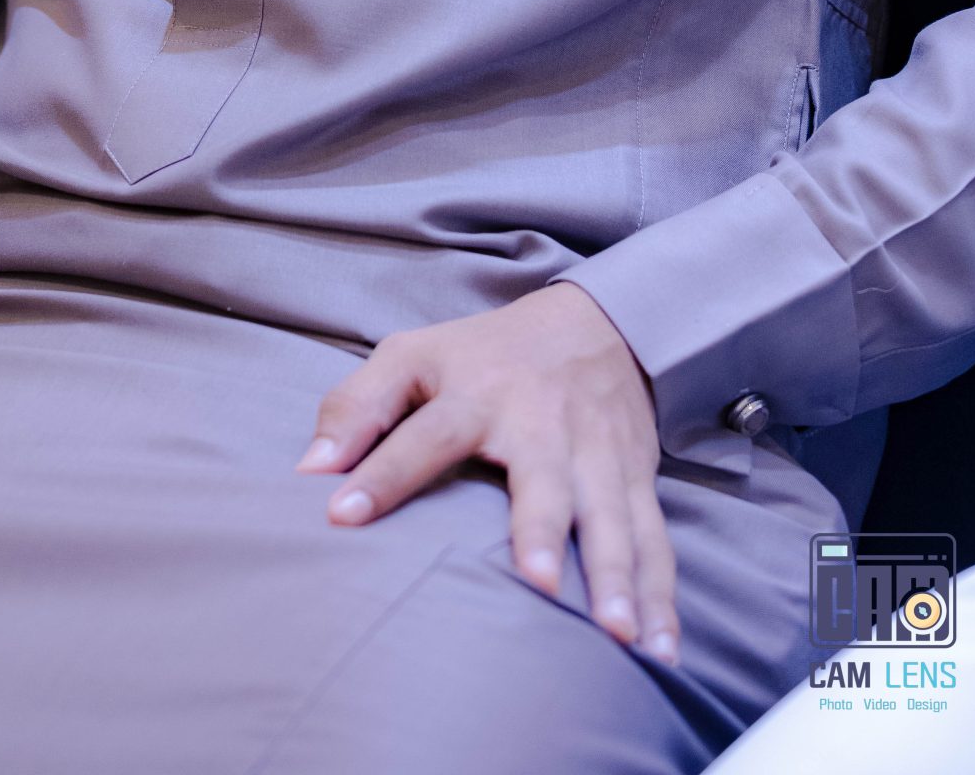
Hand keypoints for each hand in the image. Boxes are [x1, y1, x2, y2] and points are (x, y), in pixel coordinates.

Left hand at [298, 283, 677, 664]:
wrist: (593, 325)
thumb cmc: (484, 355)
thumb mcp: (413, 356)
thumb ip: (357, 407)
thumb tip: (309, 470)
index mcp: (475, 393)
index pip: (423, 434)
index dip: (384, 473)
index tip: (342, 515)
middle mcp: (541, 424)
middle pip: (541, 479)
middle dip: (542, 529)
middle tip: (538, 583)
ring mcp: (595, 454)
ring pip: (612, 518)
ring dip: (619, 576)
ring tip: (619, 634)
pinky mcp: (635, 479)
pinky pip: (654, 541)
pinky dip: (664, 597)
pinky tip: (662, 649)